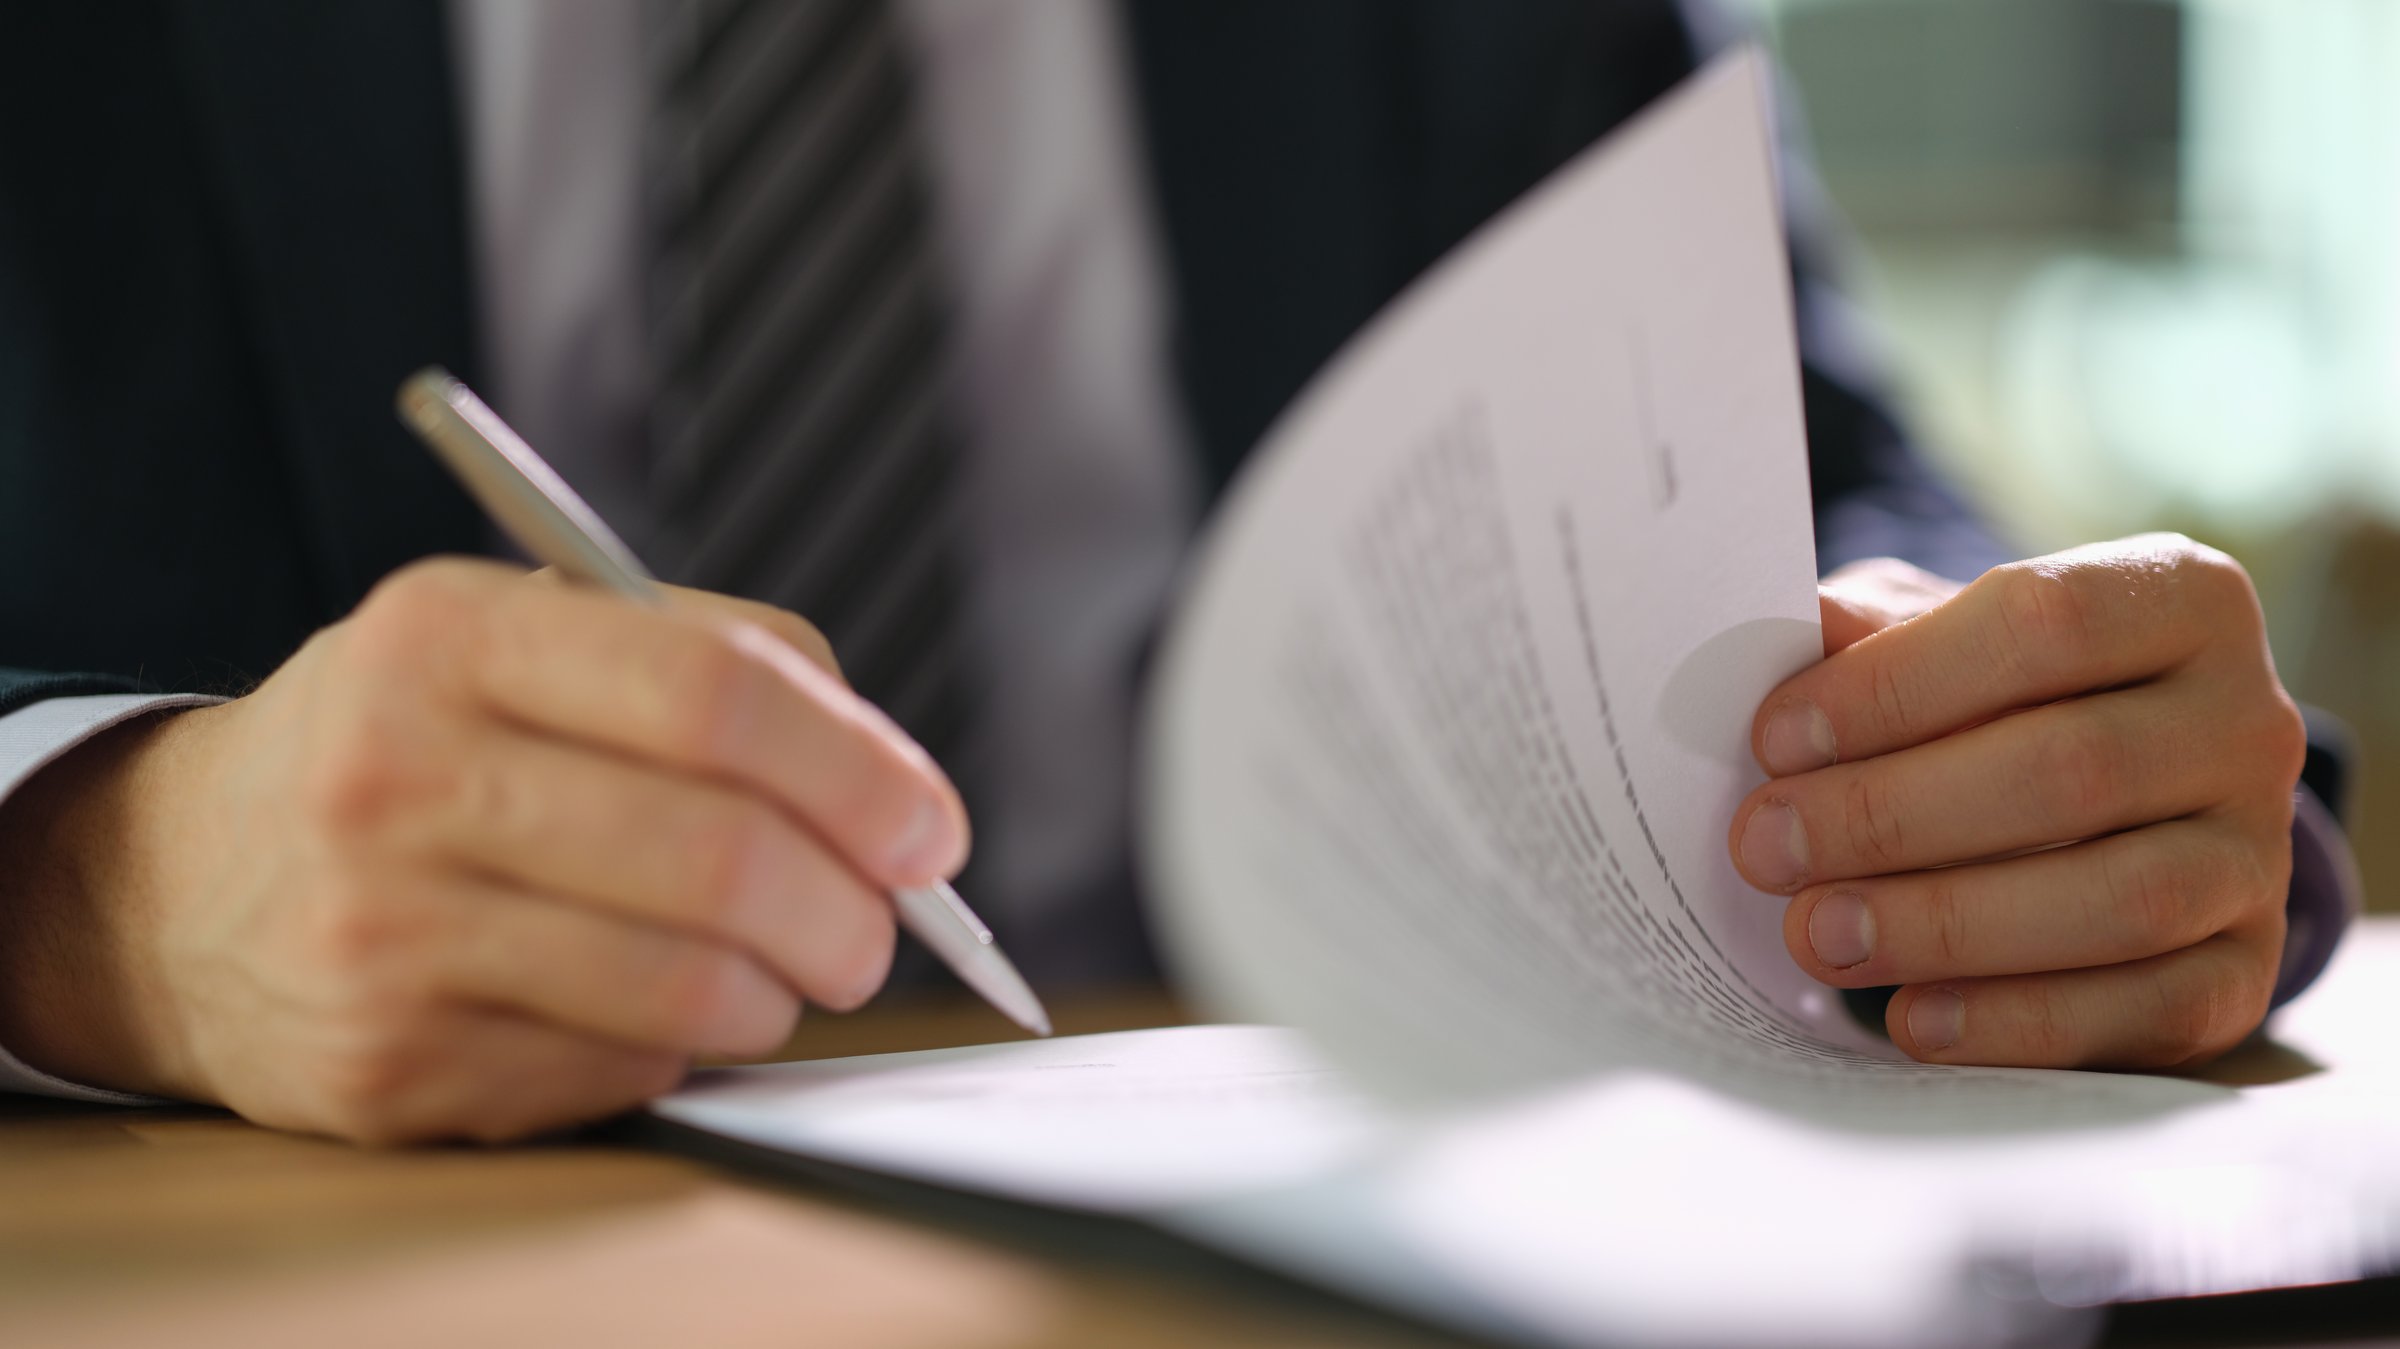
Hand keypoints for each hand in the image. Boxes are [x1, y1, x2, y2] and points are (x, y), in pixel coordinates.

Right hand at [0, 559, 966, 1141]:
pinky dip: (685, 1048)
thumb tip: (888, 782)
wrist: (177, 886)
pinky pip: (619, 1073)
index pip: (714, 695)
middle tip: (884, 925)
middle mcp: (398, 777)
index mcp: (447, 634)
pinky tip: (664, 1009)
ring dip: (785, 993)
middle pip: (721, 858)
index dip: (859, 770)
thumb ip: (705, 661)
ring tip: (792, 971)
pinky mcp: (390, 1068)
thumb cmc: (411, 743)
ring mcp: (384, 935)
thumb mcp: (513, 635)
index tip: (930, 828)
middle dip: (853, 910)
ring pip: (686, 990)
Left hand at [1727, 536, 2304, 1069]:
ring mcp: (2257, 854)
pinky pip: (2146, 1008)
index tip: (1776, 738)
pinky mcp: (2242, 972)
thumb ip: (1862, 636)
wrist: (2104, 799)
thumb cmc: (1988, 695)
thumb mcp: (1928, 634)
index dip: (1897, 686)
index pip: (2045, 624)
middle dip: (1893, 816)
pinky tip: (1915, 1017)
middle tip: (1766, 848)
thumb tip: (1757, 650)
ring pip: (2118, 898)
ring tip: (1818, 934)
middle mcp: (2245, 722)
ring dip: (1947, 925)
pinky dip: (2021, 1021)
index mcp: (2180, 600)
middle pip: (2072, 770)